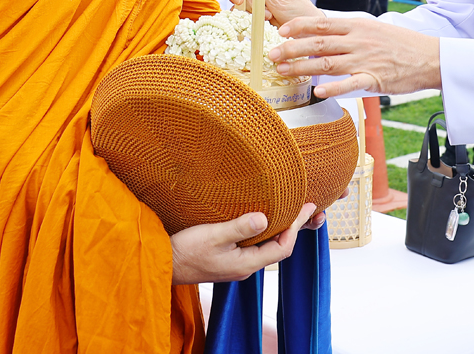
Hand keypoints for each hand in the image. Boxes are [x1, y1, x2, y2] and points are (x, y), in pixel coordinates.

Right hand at [171, 203, 315, 283]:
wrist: (164, 265)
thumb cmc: (186, 251)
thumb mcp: (213, 235)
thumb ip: (240, 227)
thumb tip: (265, 218)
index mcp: (246, 264)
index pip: (282, 248)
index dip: (296, 228)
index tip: (305, 208)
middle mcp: (245, 267)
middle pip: (279, 247)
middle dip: (295, 227)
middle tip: (309, 207)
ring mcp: (237, 264)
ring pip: (268, 246)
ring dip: (282, 229)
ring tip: (294, 211)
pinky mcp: (229, 258)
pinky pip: (256, 245)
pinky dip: (267, 231)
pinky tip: (266, 220)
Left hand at [269, 16, 440, 98]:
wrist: (430, 57)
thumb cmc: (401, 45)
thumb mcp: (374, 29)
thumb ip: (350, 33)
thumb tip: (325, 37)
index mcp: (357, 26)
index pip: (321, 23)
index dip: (299, 26)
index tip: (281, 30)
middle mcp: (358, 41)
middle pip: (318, 43)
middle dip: (292, 48)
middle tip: (272, 54)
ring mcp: (365, 60)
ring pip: (327, 63)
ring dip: (302, 67)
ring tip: (284, 71)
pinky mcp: (374, 78)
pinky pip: (350, 84)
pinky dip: (333, 88)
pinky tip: (317, 92)